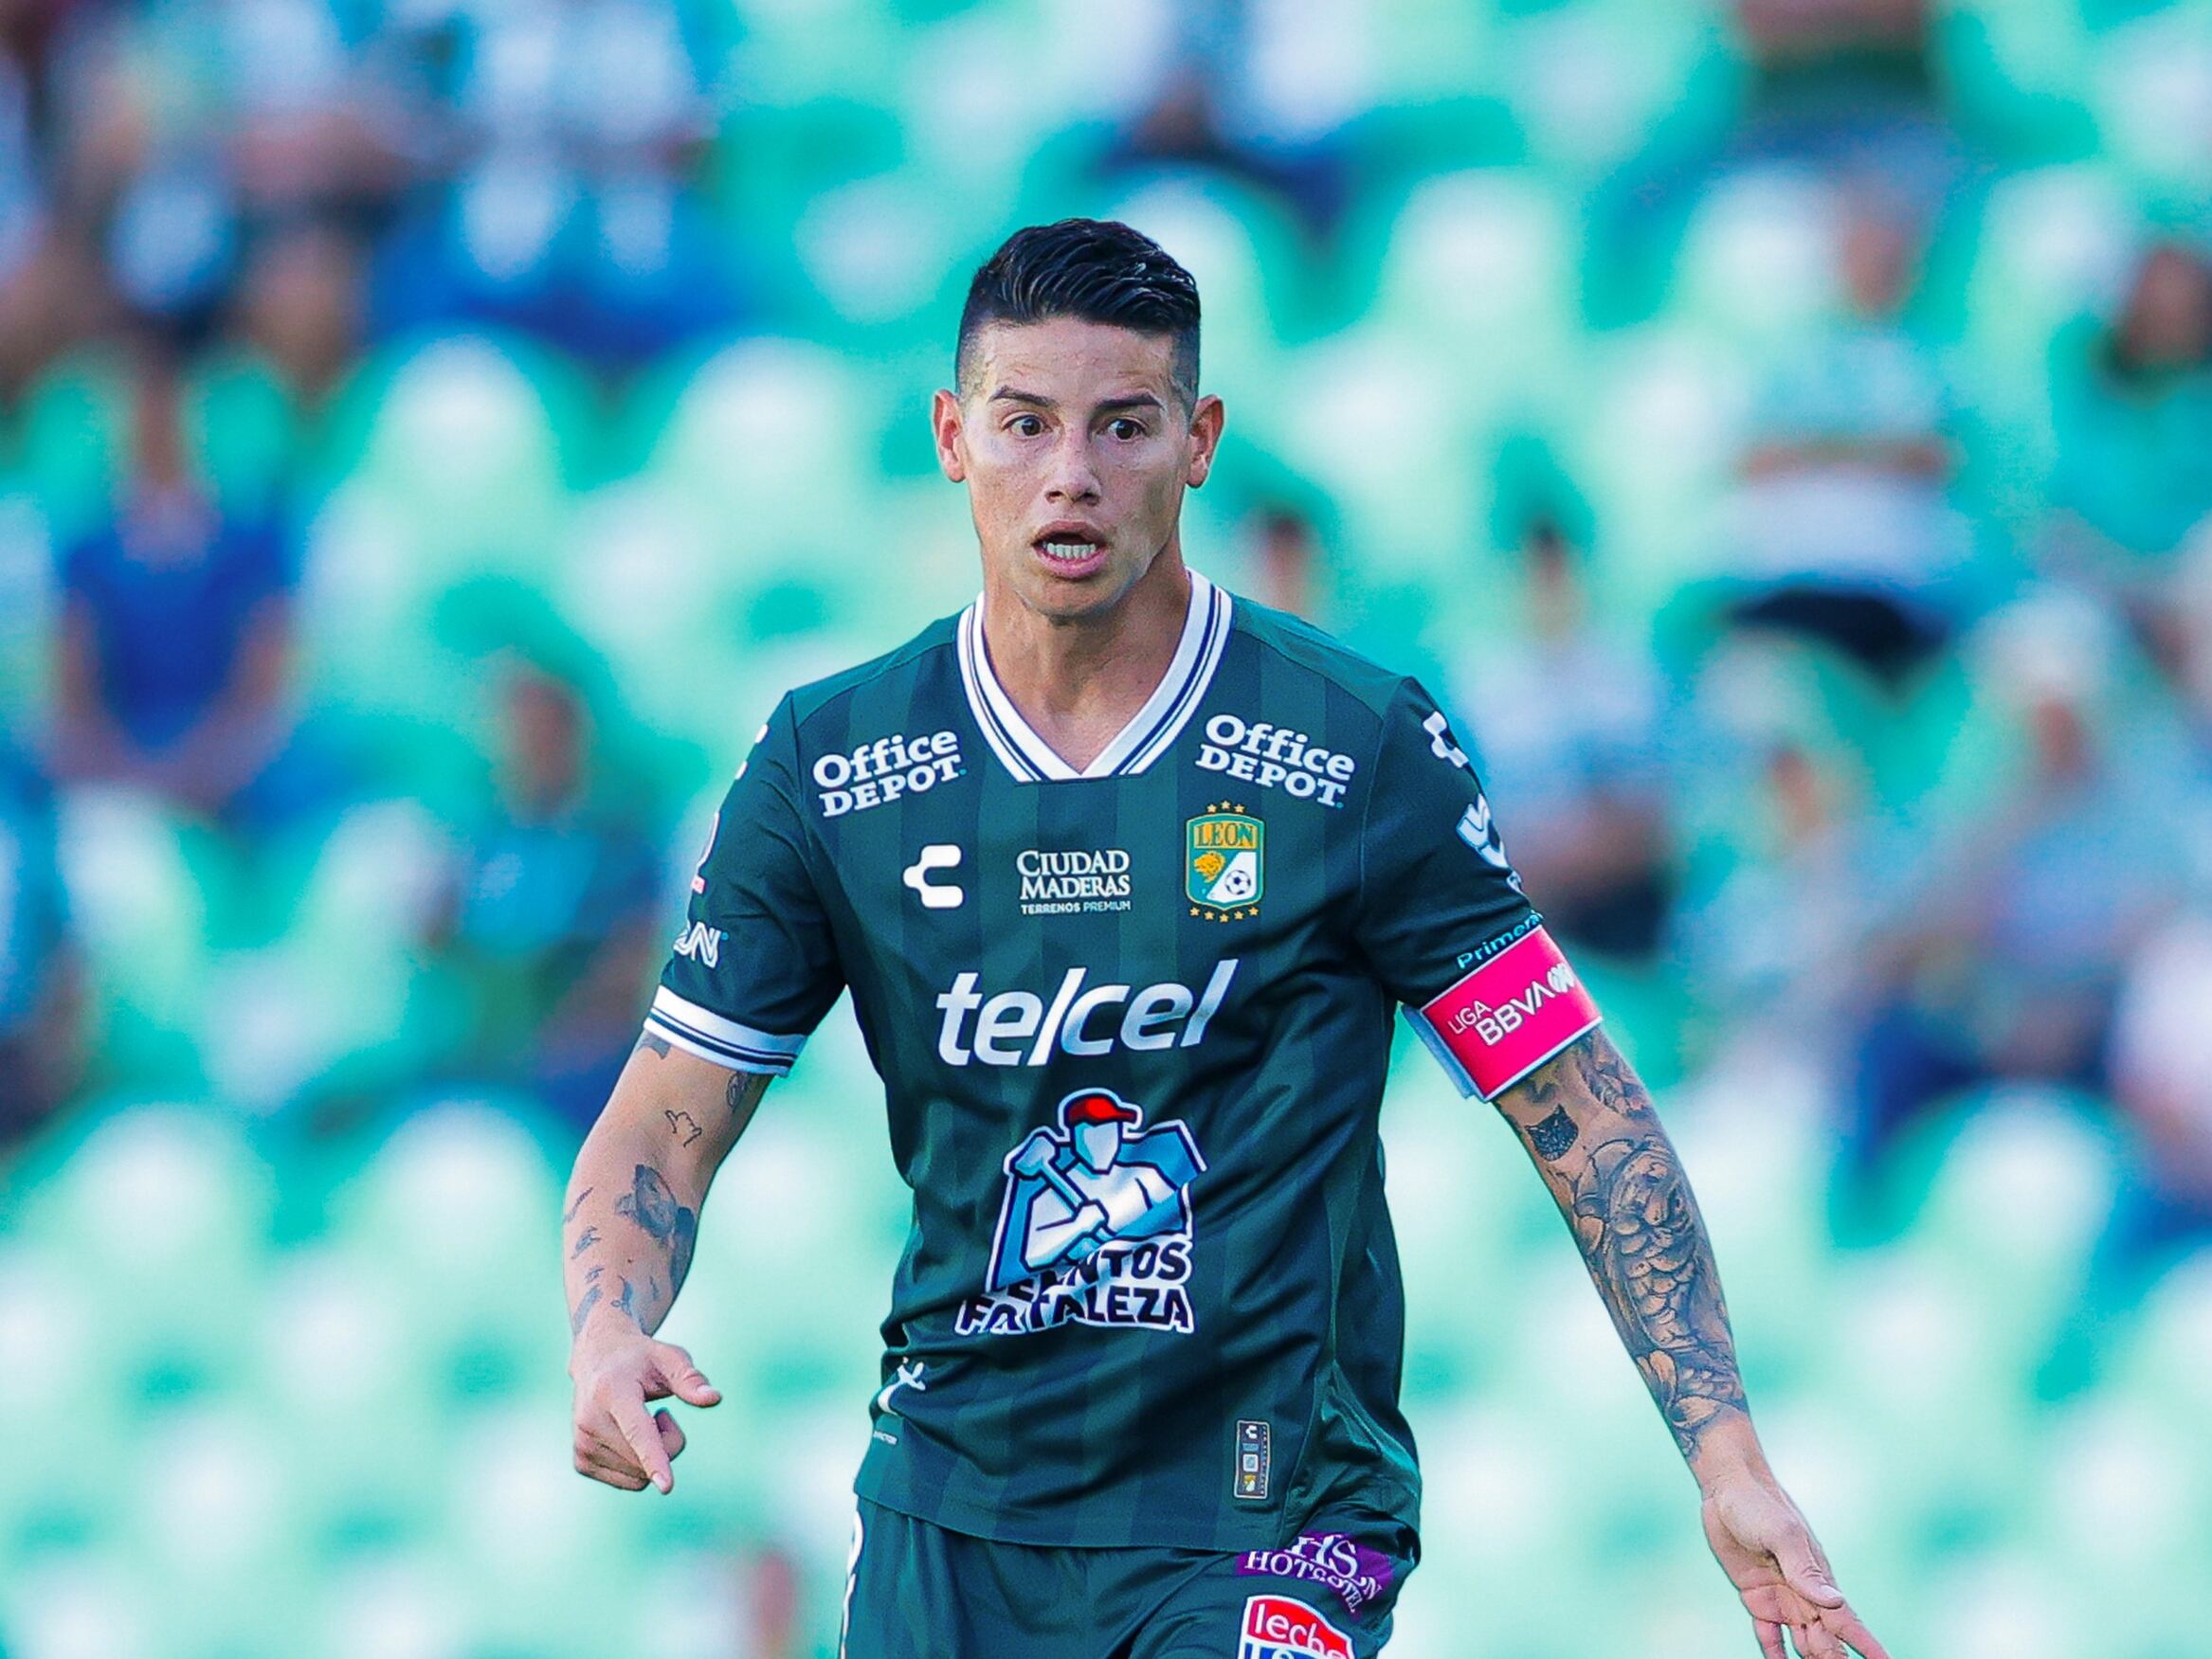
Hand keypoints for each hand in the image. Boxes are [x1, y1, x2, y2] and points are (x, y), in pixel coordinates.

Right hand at [569, 1319, 719, 1493]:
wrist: (596, 1360)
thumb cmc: (640, 1359)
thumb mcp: (669, 1358)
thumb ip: (691, 1379)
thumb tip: (714, 1398)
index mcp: (612, 1392)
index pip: (638, 1432)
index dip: (655, 1458)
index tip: (667, 1487)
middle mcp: (589, 1421)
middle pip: (647, 1459)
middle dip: (670, 1442)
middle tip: (663, 1413)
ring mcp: (582, 1444)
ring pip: (639, 1476)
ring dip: (655, 1455)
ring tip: (643, 1421)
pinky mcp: (581, 1462)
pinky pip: (629, 1482)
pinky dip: (640, 1465)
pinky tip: (629, 1437)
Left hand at [1700, 1470, 1889, 1658]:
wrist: (1727, 1488)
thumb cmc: (1759, 1505)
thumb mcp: (1781, 1535)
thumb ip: (1805, 1571)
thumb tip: (1836, 1602)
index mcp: (1819, 1582)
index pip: (1850, 1624)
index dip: (1869, 1648)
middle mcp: (1804, 1596)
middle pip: (1828, 1643)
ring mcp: (1781, 1598)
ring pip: (1804, 1644)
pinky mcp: (1755, 1597)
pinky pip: (1769, 1635)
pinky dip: (1775, 1653)